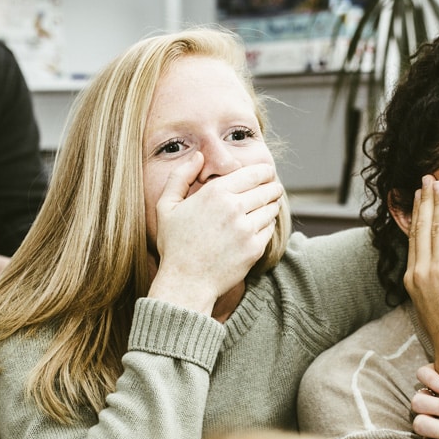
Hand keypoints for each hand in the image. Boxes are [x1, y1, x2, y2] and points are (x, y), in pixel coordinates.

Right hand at [150, 153, 283, 312]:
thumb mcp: (166, 206)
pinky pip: (269, 229)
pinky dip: (267, 225)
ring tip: (267, 205)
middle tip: (273, 188)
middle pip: (268, 189)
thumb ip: (180, 176)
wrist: (186, 283)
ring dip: (271, 205)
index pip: (255, 173)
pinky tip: (260, 224)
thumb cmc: (175, 244)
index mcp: (215, 193)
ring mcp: (246, 230)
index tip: (267, 173)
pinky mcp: (255, 248)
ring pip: (272, 209)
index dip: (265, 172)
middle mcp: (234, 208)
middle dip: (272, 187)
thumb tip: (199, 156)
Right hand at [404, 175, 438, 356]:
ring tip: (437, 183)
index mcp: (412, 280)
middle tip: (426, 180)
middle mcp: (419, 271)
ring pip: (434, 227)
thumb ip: (432, 286)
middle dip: (423, 201)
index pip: (414, 240)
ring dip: (436, 201)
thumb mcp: (432, 306)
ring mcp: (435, 270)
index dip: (416, 216)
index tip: (419, 199)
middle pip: (420, 228)